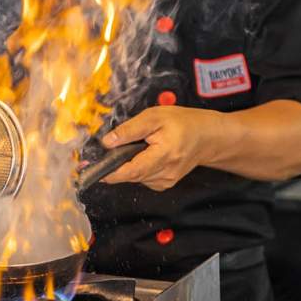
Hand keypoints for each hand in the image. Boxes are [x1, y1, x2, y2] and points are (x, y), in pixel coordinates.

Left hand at [99, 106, 226, 190]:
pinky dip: (137, 168)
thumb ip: (130, 130)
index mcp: (164, 155)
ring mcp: (166, 181)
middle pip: (130, 175)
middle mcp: (165, 173)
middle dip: (116, 165)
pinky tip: (144, 155)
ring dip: (128, 165)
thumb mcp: (155, 117)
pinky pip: (142, 178)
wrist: (207, 137)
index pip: (131, 171)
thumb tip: (107, 142)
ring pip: (135, 177)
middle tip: (110, 150)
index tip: (93, 170)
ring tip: (137, 147)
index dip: (110, 173)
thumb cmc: (184, 123)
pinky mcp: (165, 183)